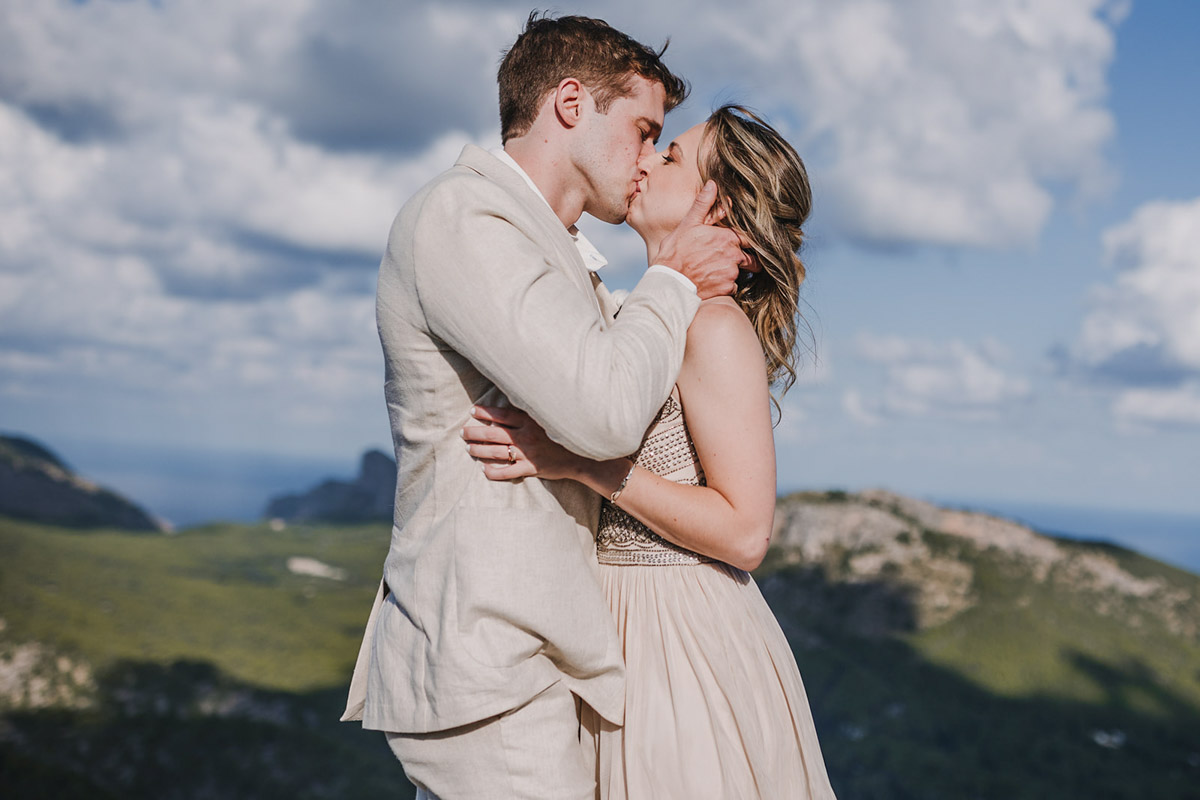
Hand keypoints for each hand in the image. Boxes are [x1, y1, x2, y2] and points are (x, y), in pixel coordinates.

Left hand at [462, 405, 583, 481]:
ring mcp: (527, 453)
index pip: (501, 414)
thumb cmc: (563, 434)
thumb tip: (512, 404)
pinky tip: (484, 471)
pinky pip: (507, 472)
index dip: (485, 412)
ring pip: (496, 452)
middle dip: (475, 432)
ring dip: (479, 450)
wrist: (581, 455)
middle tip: (463, 432)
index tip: (472, 411)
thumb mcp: (548, 418)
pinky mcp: (531, 468)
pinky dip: (494, 472)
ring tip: (469, 449)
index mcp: (529, 421)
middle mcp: (526, 436)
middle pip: (493, 433)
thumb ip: (531, 412)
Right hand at [654, 181, 755, 299]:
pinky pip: (732, 287)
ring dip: (732, 271)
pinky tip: (711, 281)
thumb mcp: (688, 224)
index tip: (741, 242)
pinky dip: (725, 285)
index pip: (749, 237)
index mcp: (727, 237)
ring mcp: (731, 273)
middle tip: (729, 259)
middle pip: (750, 257)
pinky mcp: (727, 289)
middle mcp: (734, 255)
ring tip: (714, 270)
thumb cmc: (676, 253)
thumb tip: (712, 184)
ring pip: (740, 272)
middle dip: (745, 259)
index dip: (745, 240)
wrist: (670, 282)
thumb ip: (703, 205)